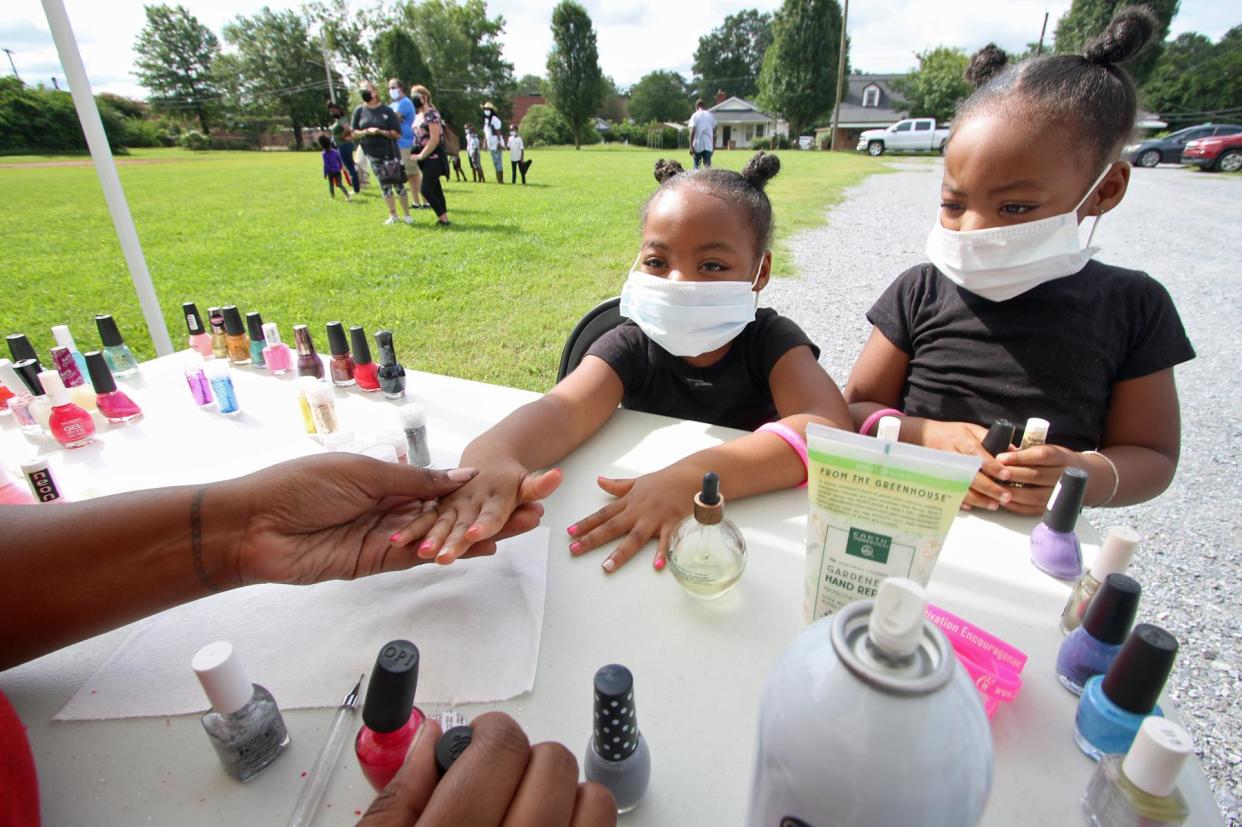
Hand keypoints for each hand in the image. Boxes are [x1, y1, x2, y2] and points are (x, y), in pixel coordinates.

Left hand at [221, 453, 543, 586]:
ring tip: (523, 525)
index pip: (443, 486)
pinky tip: (485, 547)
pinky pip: (421, 558)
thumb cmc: (300, 486)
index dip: (479, 487)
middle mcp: (391, 509)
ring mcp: (386, 538)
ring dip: (482, 532)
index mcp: (387, 480)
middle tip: (536, 505)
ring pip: (443, 536)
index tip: (516, 481)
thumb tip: (461, 478)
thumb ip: (416, 481)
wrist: (256, 525)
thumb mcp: (365, 473)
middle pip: (451, 513)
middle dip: (492, 510)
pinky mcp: (376, 563)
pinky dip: (452, 552)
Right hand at [360, 712, 615, 825]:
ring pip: (592, 797)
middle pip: (551, 763)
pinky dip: (581, 820)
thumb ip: (397, 798)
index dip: (486, 735)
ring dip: (560, 791)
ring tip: (522, 810)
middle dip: (521, 758)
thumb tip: (433, 738)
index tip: (475, 745)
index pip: (499, 747)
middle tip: (492, 782)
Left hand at [566, 465, 698, 572]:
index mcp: (629, 502)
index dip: (586, 523)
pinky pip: (666, 541)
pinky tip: (657, 566)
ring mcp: (654, 518)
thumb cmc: (664, 480)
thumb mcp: (637, 481)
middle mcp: (638, 511)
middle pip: (612, 527)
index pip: (603, 514)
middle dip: (592, 539)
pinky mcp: (671, 524)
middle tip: (574, 550)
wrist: (688, 476)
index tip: (569, 532)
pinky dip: (662, 553)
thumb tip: (598, 480)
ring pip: (634, 537)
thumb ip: (617, 486)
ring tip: (607, 567)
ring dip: (620, 552)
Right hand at [917, 419, 1012, 511]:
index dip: (991, 466)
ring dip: (978, 498)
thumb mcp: (970, 428)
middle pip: (970, 474)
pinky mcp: (938, 479)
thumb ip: (989, 438)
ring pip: (960, 487)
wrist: (922, 436)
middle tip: (1005, 496)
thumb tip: (1012, 451)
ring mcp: (943, 470)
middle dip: (989, 487)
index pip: (977, 454)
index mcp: (961, 441)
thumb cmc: (950, 433)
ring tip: (994, 505)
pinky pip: (949, 493)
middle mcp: (951, 457)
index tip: (1006, 475)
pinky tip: (974, 506)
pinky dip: (960, 501)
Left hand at [996, 444, 1079, 514]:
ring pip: (1033, 495)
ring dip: (1012, 492)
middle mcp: (1063, 475)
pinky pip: (1034, 509)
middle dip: (1012, 475)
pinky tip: (1003, 500)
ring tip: (995, 488)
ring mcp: (1060, 494)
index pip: (1041, 456)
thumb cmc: (1058, 461)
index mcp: (1061, 457)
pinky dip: (1017, 506)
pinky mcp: (1054, 508)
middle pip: (1035, 476)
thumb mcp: (1050, 450)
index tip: (1000, 457)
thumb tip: (1001, 455)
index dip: (1020, 457)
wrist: (1088, 477)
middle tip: (993, 473)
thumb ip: (1029, 452)